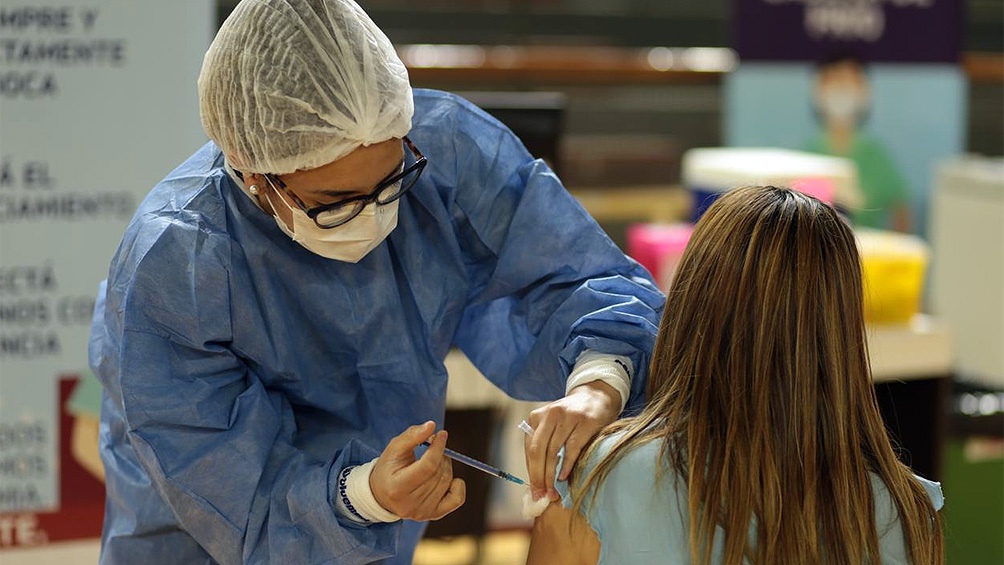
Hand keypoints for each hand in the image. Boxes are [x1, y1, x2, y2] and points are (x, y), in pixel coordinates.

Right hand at [370, 421, 466, 520]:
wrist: (382, 494)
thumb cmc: (389, 467)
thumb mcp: (394, 448)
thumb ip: (412, 435)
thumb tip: (432, 425)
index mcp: (397, 487)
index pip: (427, 466)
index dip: (438, 448)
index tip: (441, 434)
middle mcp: (410, 504)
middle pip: (438, 473)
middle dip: (441, 455)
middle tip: (435, 447)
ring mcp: (423, 512)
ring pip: (447, 481)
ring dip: (446, 465)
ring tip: (435, 460)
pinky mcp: (433, 515)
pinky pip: (457, 498)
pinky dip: (458, 484)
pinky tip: (448, 477)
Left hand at [523, 381, 619, 501]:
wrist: (596, 396)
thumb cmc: (571, 417)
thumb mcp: (552, 424)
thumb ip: (543, 444)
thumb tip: (536, 479)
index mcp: (537, 416)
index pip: (529, 448)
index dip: (530, 471)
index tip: (534, 490)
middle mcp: (550, 414)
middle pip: (537, 451)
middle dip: (538, 476)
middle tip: (541, 495)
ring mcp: (568, 417)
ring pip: (553, 452)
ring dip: (551, 476)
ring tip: (552, 491)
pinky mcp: (585, 422)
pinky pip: (572, 448)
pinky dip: (567, 465)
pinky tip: (564, 477)